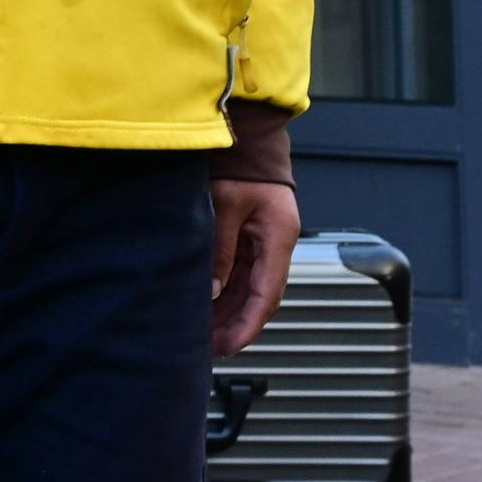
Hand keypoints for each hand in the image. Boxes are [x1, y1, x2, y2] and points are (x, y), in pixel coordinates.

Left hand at [212, 176, 300, 353]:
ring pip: (248, 287)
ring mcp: (263, 240)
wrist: (245, 133)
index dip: (248, 325)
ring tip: (203, 333)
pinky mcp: (248, 235)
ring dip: (228, 310)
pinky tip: (205, 304)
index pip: (267, 295)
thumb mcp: (225, 203)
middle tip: (208, 348)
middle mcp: (274, 244)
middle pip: (258, 297)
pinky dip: (224, 291)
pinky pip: (239, 272)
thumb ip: (219, 248)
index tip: (229, 347)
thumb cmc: (239, 161)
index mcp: (278, 238)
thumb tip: (210, 291)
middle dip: (235, 324)